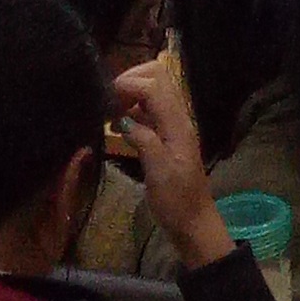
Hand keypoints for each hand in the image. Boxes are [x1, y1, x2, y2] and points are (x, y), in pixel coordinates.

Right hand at [112, 57, 233, 268]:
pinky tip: (118, 126)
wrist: (193, 223)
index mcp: (177, 125)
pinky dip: (133, 110)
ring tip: (109, 113)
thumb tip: (123, 119)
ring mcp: (173, 126)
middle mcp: (178, 119)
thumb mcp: (158, 173)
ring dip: (131, 94)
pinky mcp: (167, 136)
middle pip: (158, 77)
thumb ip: (144, 140)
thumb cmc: (176, 202)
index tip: (106, 98)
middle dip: (130, 80)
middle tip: (109, 101)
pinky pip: (150, 111)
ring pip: (154, 92)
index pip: (154, 85)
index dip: (128, 83)